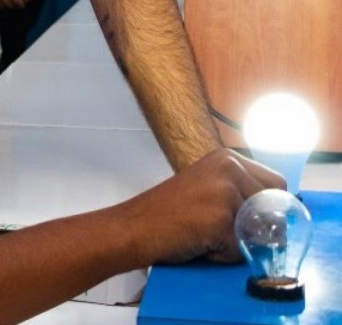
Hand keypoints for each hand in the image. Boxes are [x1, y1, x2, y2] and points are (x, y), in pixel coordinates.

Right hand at [117, 148, 284, 265]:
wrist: (132, 228)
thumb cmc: (167, 214)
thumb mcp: (208, 190)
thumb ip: (240, 194)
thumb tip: (280, 219)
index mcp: (227, 157)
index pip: (276, 185)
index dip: (262, 208)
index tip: (237, 217)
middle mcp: (230, 167)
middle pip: (274, 208)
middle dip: (251, 226)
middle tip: (215, 226)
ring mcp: (226, 191)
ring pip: (258, 231)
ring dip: (235, 242)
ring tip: (203, 233)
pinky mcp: (221, 217)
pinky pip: (241, 249)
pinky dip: (222, 255)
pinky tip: (197, 242)